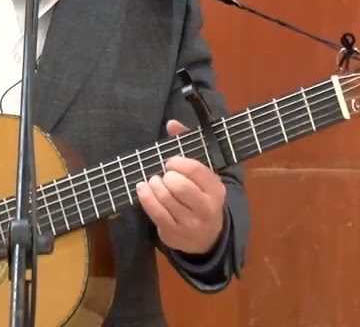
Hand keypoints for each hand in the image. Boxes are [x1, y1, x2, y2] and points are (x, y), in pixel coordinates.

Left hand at [136, 119, 227, 254]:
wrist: (207, 237)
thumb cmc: (202, 196)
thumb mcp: (203, 174)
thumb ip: (188, 144)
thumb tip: (171, 123)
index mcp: (216, 189)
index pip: (196, 170)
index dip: (178, 162)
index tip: (170, 162)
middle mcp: (206, 208)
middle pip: (179, 186)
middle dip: (166, 176)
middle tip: (164, 174)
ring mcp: (190, 223)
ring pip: (165, 199)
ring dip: (154, 185)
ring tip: (154, 181)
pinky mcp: (174, 233)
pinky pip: (155, 212)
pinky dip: (145, 197)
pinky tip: (143, 188)